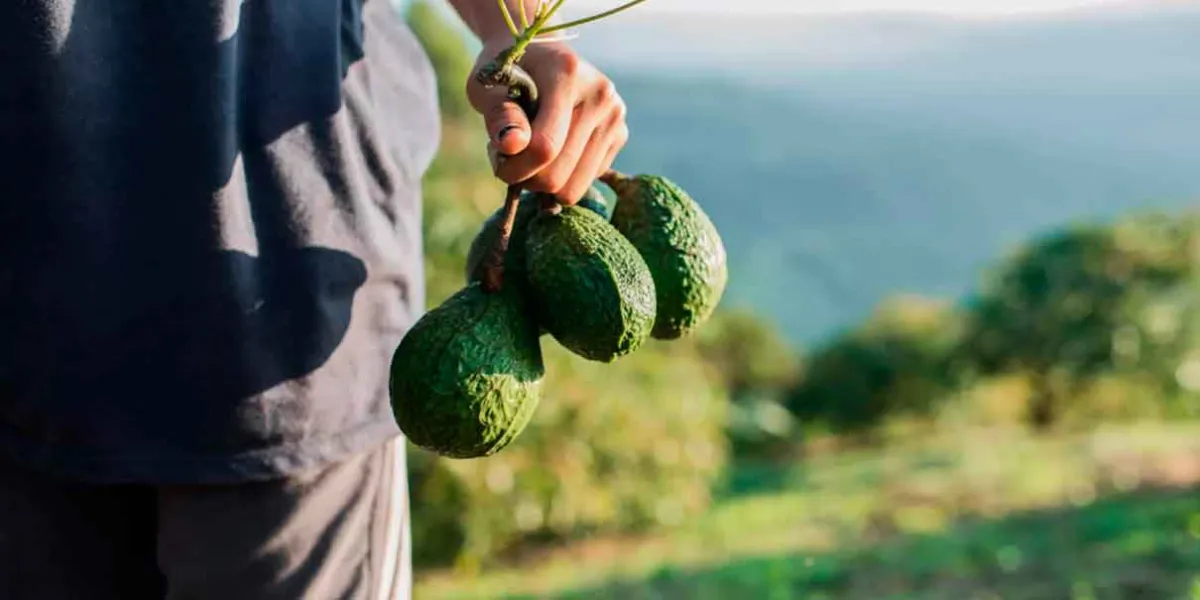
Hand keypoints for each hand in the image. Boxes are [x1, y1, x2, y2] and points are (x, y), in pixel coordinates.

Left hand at [467, 39, 628, 204]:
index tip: (496, 157)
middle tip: (509, 156)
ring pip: (573, 188)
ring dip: (543, 183)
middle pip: (559, 175)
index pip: (545, 145)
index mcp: (567, 73)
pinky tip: (552, 151)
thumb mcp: (486, 84)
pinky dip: (563, 177)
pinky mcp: (620, 134)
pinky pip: (585, 182)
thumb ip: (498, 113)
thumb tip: (513, 144)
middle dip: (525, 177)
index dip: (514, 167)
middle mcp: (600, 94)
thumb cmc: (507, 71)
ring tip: (529, 154)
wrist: (539, 53)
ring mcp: (615, 116)